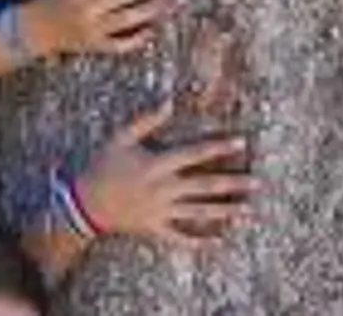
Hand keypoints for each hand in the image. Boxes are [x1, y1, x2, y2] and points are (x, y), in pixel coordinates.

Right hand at [75, 103, 255, 245]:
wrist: (84, 204)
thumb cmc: (103, 166)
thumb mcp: (120, 138)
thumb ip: (146, 120)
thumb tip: (169, 101)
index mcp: (157, 165)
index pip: (196, 154)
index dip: (220, 147)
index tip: (242, 142)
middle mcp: (163, 189)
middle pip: (205, 186)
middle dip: (233, 183)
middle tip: (258, 181)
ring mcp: (161, 212)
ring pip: (200, 212)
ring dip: (225, 210)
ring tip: (248, 208)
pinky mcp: (156, 229)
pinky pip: (181, 238)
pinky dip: (200, 242)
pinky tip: (220, 241)